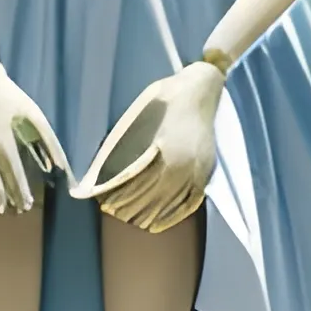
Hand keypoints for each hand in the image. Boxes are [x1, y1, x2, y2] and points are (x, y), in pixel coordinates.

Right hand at [0, 57, 69, 213]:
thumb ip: (47, 140)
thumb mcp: (34, 114)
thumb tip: (58, 163)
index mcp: (2, 142)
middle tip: (19, 210)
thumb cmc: (10, 95)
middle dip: (10, 195)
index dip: (21, 190)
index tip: (28, 204)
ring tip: (0, 207)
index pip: (14, 173)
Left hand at [70, 61, 223, 232]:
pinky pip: (190, 202)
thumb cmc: (166, 97)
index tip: (104, 203)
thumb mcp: (138, 117)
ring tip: (132, 220)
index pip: (136, 186)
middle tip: (114, 213)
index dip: (119, 197)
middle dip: (131, 208)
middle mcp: (183, 167)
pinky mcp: (206, 171)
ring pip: (170, 205)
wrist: (202, 87)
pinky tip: (158, 223)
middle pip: (153, 200)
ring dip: (149, 215)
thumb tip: (103, 169)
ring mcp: (198, 171)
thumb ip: (124, 146)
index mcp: (165, 153)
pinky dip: (173, 216)